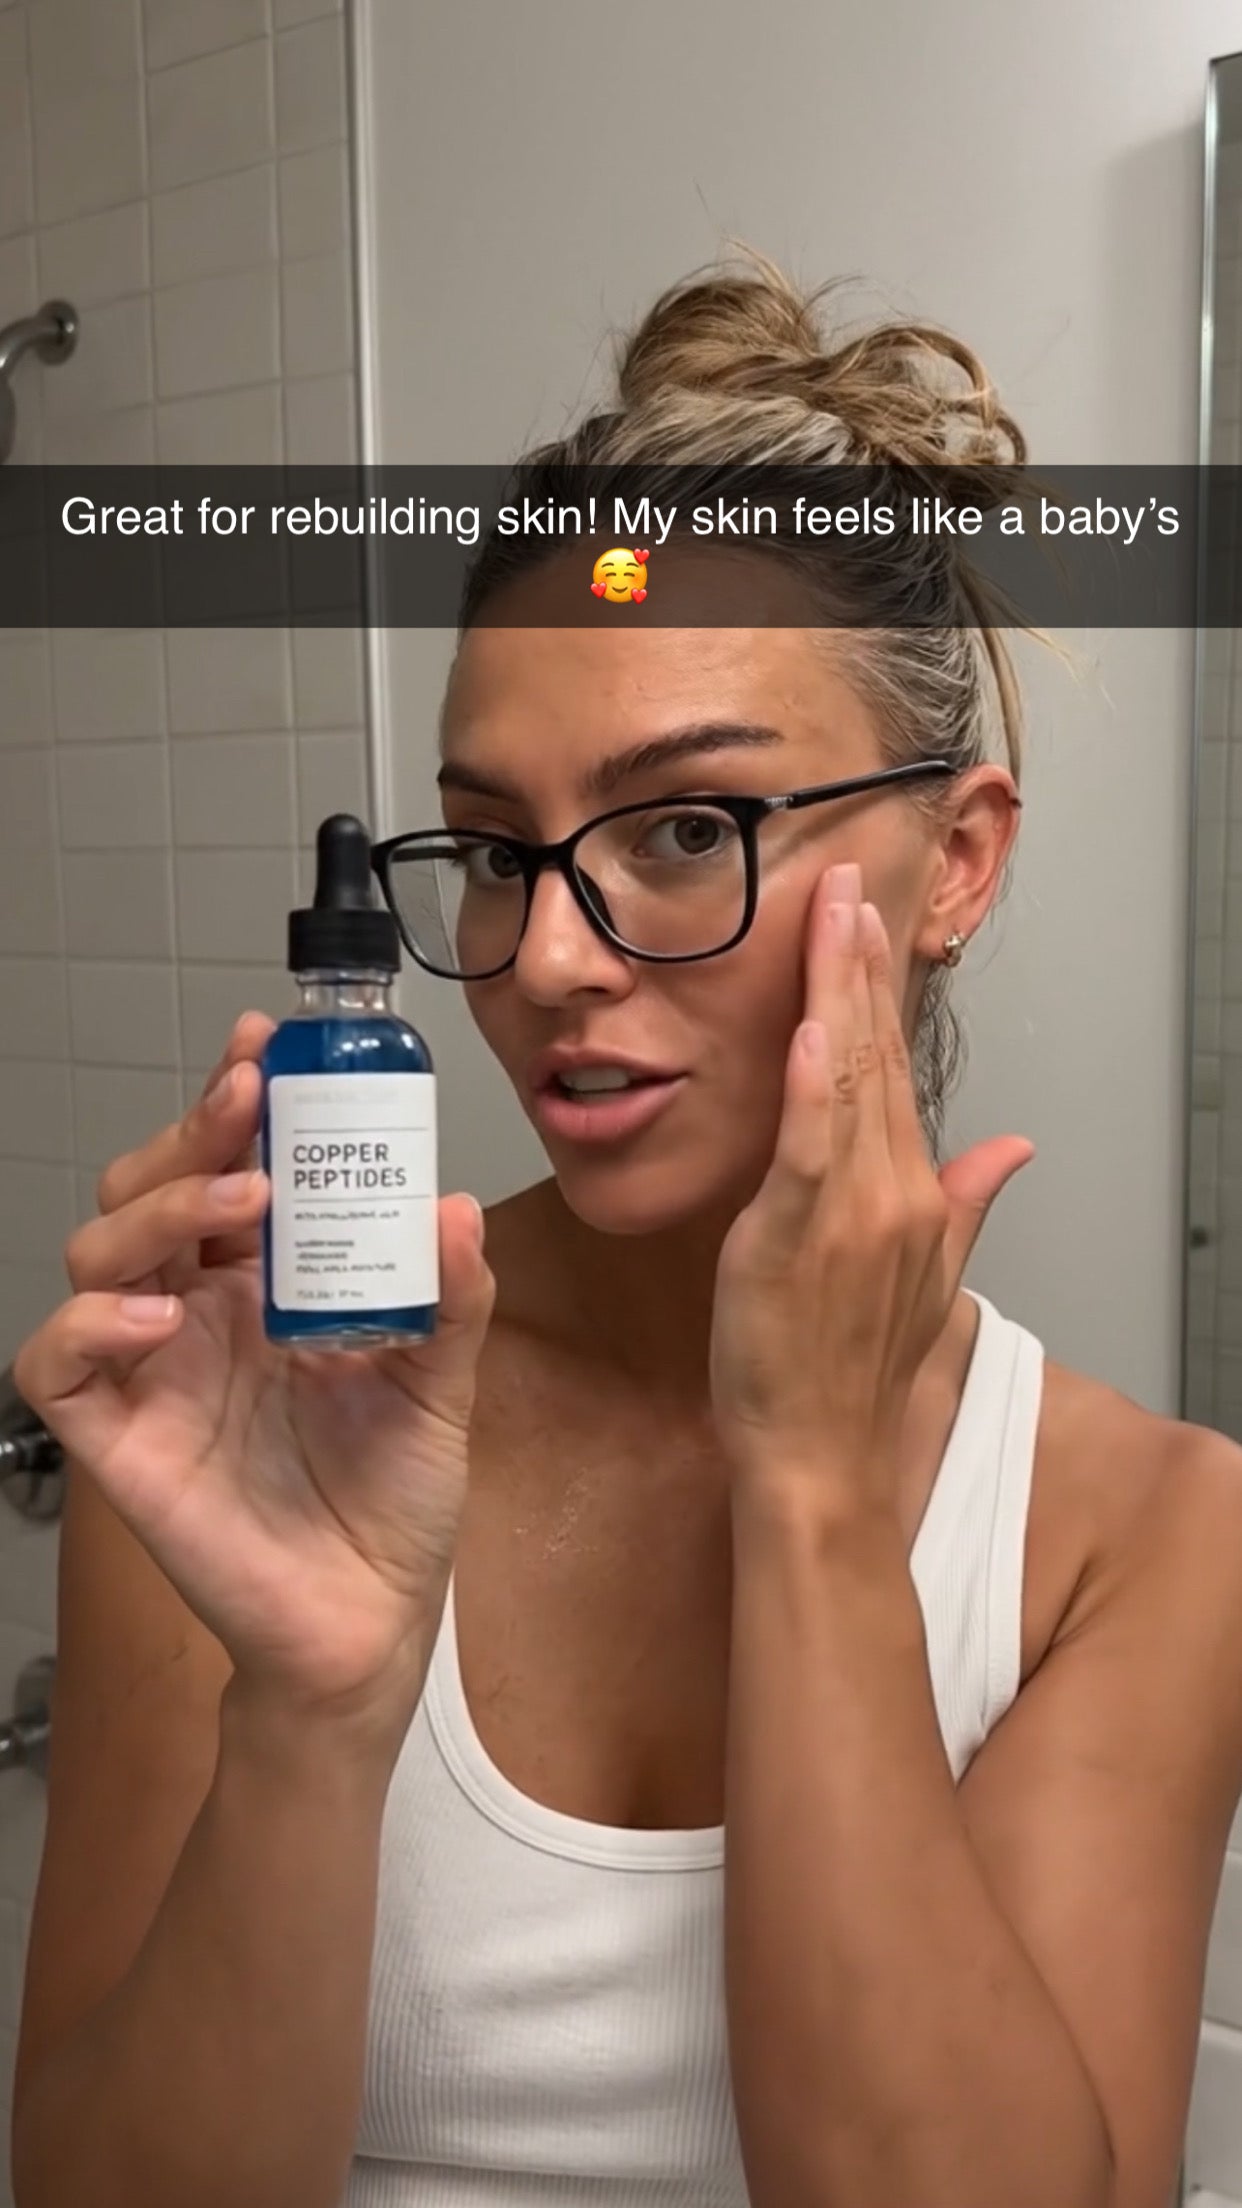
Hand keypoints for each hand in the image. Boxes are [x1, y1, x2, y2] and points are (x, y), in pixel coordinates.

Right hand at [14, 1014, 495, 1725]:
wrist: (370, 1623)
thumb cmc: (394, 1500)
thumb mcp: (442, 1384)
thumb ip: (450, 1299)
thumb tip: (454, 1208)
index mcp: (265, 1283)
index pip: (229, 1169)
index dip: (234, 1104)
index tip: (267, 1047)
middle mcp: (198, 1311)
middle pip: (154, 1189)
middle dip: (194, 1132)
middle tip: (251, 1105)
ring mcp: (151, 1369)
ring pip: (98, 1250)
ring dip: (161, 1206)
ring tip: (242, 1205)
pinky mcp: (118, 1437)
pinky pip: (57, 1362)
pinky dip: (89, 1321)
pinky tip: (162, 1316)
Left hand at [709, 863, 1033, 1498]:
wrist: (824, 1454)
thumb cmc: (855, 1373)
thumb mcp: (928, 1277)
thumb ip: (969, 1200)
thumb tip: (1015, 1146)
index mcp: (915, 1194)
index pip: (897, 1068)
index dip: (880, 988)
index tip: (866, 919)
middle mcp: (892, 1191)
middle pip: (877, 1056)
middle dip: (860, 962)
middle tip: (845, 880)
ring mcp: (849, 1210)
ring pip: (848, 1081)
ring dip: (840, 993)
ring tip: (833, 917)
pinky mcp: (794, 1235)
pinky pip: (808, 1148)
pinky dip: (814, 1088)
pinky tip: (815, 1028)